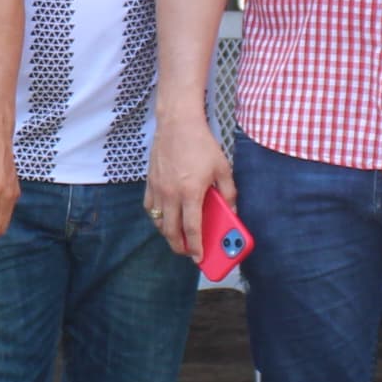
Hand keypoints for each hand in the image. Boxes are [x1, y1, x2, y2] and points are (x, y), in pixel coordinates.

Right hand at [147, 107, 235, 262]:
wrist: (178, 123)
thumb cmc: (201, 144)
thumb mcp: (222, 168)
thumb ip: (229, 193)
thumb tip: (232, 211)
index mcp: (191, 192)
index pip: (192, 228)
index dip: (196, 246)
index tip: (198, 257)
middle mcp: (171, 193)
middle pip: (171, 231)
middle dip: (179, 246)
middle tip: (188, 252)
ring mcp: (158, 188)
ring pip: (158, 221)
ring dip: (167, 233)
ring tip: (177, 237)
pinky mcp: (150, 181)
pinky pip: (150, 207)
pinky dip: (157, 217)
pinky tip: (165, 217)